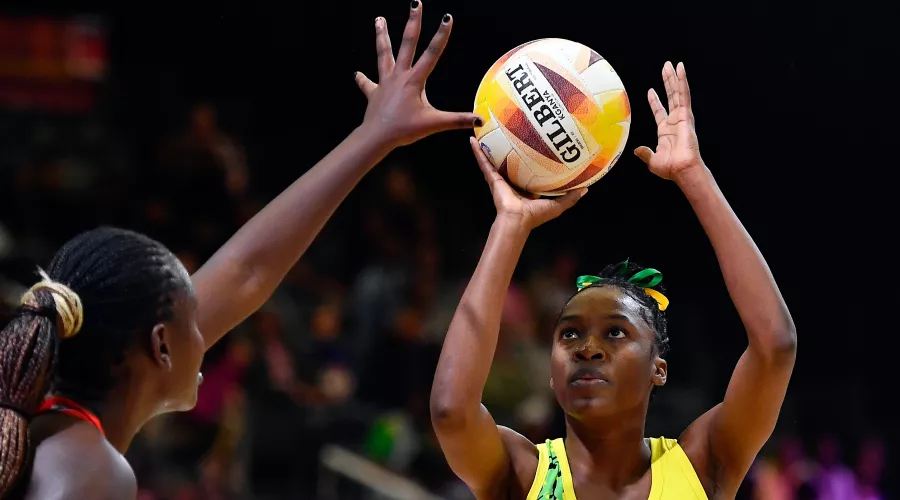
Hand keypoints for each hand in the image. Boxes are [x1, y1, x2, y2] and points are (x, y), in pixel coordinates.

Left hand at [355, 3, 481, 147]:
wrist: (377, 137)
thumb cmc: (405, 129)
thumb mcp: (434, 124)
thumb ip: (457, 120)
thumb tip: (480, 121)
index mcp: (414, 80)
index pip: (432, 53)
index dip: (441, 35)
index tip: (447, 17)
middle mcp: (399, 76)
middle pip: (406, 43)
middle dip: (413, 22)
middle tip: (415, 3)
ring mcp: (385, 82)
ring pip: (383, 54)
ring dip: (381, 36)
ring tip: (378, 19)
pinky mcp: (374, 93)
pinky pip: (367, 84)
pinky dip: (363, 80)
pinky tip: (357, 74)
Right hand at [470, 138, 585, 230]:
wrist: (517, 220)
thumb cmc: (535, 215)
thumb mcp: (557, 204)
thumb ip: (571, 196)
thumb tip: (586, 188)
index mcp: (526, 186)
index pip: (528, 168)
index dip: (531, 157)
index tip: (535, 143)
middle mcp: (512, 180)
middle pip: (510, 159)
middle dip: (509, 147)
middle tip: (510, 130)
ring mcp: (500, 178)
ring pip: (494, 157)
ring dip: (489, 145)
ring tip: (486, 129)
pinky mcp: (492, 177)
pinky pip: (483, 162)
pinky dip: (477, 151)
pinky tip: (473, 138)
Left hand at [634, 62, 703, 181]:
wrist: (681, 168)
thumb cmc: (670, 168)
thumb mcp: (652, 161)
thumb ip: (645, 153)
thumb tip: (636, 150)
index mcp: (666, 131)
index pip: (659, 112)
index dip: (655, 102)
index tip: (650, 91)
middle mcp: (675, 121)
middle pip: (670, 97)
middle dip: (667, 83)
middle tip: (665, 69)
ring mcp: (681, 117)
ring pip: (677, 93)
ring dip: (674, 78)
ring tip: (672, 64)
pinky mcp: (686, 115)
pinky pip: (684, 95)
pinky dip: (682, 81)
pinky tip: (680, 70)